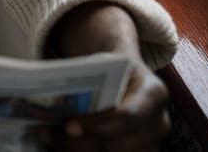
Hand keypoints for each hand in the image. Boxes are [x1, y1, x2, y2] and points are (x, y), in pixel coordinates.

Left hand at [44, 2, 170, 150]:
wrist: (126, 78)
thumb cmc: (112, 70)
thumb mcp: (101, 64)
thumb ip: (82, 83)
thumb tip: (50, 102)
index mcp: (153, 93)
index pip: (127, 116)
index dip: (98, 125)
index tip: (69, 126)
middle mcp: (158, 124)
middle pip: (117, 144)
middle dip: (80, 142)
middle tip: (49, 133)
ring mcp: (150, 145)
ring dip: (75, 149)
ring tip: (50, 136)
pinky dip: (80, 151)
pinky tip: (60, 144)